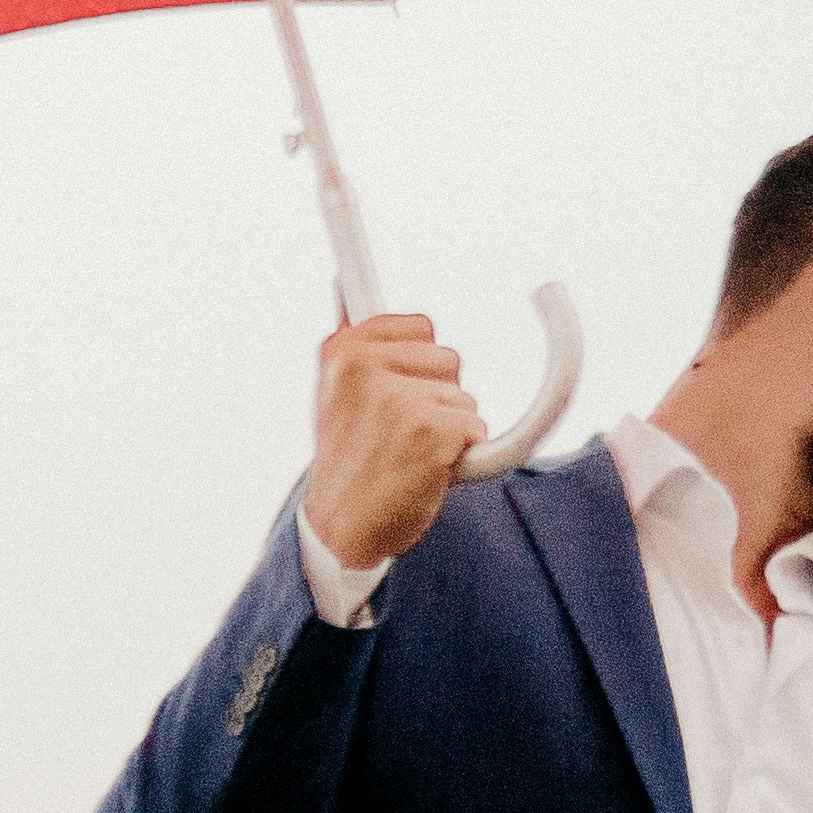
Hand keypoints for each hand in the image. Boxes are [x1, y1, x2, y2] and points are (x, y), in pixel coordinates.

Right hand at [306, 311, 479, 572]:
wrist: (340, 530)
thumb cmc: (350, 462)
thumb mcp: (335, 393)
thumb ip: (354, 344)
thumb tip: (344, 281)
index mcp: (343, 350)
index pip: (421, 325)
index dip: (424, 361)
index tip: (412, 377)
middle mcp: (365, 367)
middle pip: (451, 358)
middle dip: (439, 397)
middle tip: (400, 435)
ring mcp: (398, 398)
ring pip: (465, 396)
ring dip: (449, 428)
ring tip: (407, 455)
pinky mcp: (430, 431)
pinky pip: (476, 428)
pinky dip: (462, 455)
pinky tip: (424, 472)